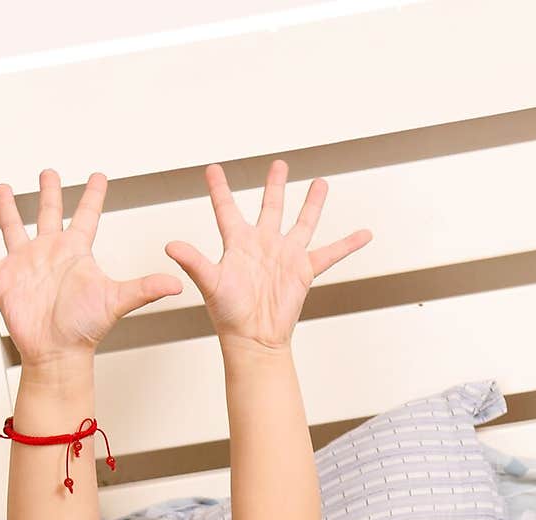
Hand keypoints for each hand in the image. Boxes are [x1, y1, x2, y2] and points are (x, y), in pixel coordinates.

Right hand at [0, 170, 182, 365]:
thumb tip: (179, 283)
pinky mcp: (1, 280)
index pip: (88, 214)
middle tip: (49, 172)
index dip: (94, 195)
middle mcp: (49, 252)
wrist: (57, 354)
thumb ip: (144, 288)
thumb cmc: (86, 329)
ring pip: (12, 228)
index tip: (99, 175)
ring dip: (5, 209)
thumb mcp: (116, 301)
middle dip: (49, 192)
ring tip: (1, 187)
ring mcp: (24, 264)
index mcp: (76, 251)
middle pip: (49, 213)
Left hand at [164, 159, 372, 349]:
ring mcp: (285, 255)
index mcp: (238, 243)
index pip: (226, 209)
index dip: (218, 188)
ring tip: (321, 182)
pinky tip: (365, 233)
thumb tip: (170, 246)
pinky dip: (348, 244)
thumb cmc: (229, 315)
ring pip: (302, 222)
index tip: (211, 168)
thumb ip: (194, 261)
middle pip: (270, 206)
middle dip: (275, 185)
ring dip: (312, 203)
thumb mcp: (211, 283)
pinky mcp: (304, 271)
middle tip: (279, 163)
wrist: (254, 339)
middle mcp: (263, 244)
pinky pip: (330, 253)